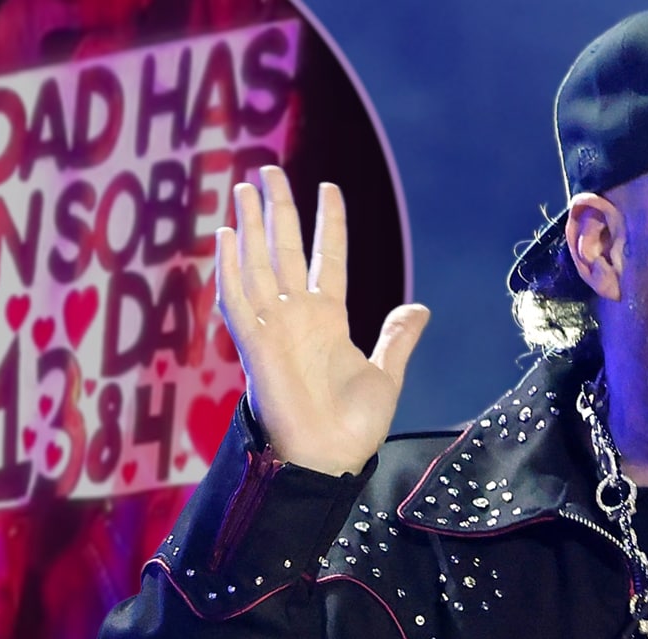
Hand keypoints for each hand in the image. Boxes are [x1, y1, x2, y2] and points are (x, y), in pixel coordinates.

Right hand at [216, 165, 429, 475]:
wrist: (330, 459)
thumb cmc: (354, 427)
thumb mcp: (387, 374)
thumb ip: (398, 338)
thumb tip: (421, 307)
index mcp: (328, 321)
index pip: (326, 260)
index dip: (328, 225)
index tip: (328, 189)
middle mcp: (297, 318)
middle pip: (283, 251)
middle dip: (277, 211)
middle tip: (268, 170)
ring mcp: (273, 328)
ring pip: (257, 265)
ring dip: (251, 226)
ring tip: (246, 186)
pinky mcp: (255, 345)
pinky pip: (237, 299)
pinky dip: (230, 267)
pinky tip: (226, 234)